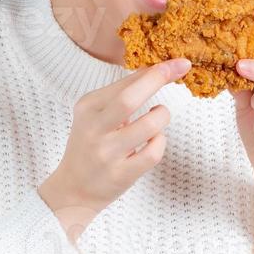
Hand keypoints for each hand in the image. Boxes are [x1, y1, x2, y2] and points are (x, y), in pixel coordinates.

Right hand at [40, 57, 191, 238]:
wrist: (72, 190)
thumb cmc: (90, 146)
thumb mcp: (96, 115)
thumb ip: (122, 93)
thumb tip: (155, 70)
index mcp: (88, 107)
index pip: (125, 82)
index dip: (156, 71)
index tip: (179, 63)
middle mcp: (94, 128)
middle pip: (129, 98)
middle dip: (159, 79)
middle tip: (181, 69)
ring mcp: (107, 153)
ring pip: (150, 126)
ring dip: (162, 117)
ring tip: (157, 117)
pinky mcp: (120, 174)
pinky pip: (153, 152)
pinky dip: (160, 142)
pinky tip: (153, 141)